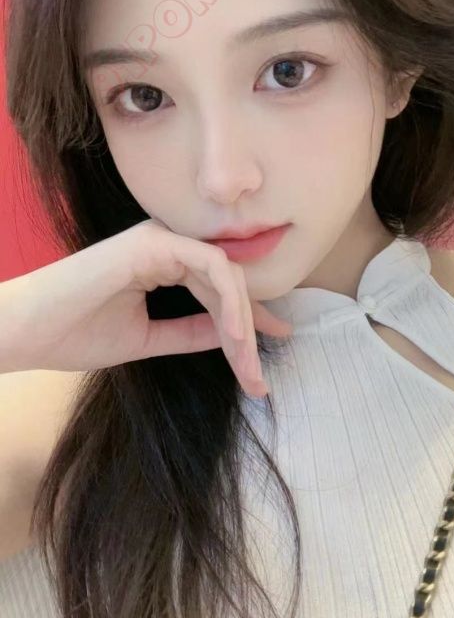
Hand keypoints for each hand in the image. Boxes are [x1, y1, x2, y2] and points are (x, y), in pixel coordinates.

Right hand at [0, 218, 292, 396]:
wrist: (24, 333)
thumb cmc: (72, 334)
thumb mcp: (148, 338)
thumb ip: (190, 331)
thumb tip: (233, 337)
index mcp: (161, 261)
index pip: (219, 287)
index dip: (248, 321)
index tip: (264, 357)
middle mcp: (164, 244)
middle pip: (229, 282)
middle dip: (251, 332)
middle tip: (258, 378)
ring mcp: (158, 239)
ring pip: (226, 274)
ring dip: (243, 323)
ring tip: (249, 367)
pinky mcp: (152, 244)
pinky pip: (211, 265)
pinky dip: (229, 301)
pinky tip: (236, 338)